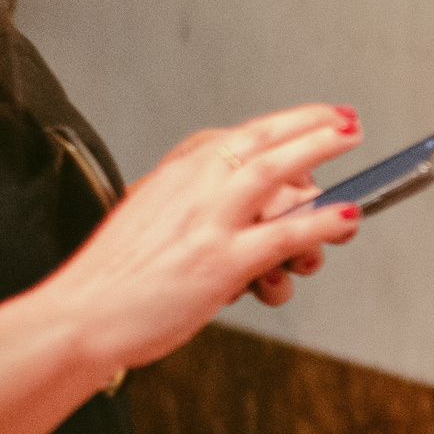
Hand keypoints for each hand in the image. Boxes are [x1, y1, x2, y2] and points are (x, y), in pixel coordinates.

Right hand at [42, 105, 365, 368]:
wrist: (79, 315)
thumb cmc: (113, 277)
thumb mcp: (147, 217)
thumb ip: (189, 203)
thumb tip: (233, 208)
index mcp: (175, 173)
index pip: (237, 136)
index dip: (284, 124)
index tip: (314, 118)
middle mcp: (193, 186)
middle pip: (262, 141)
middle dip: (312, 126)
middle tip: (349, 120)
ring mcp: (209, 222)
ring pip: (276, 174)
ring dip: (320, 155)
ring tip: (354, 152)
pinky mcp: (221, 262)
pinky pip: (283, 235)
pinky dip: (321, 224)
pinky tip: (346, 218)